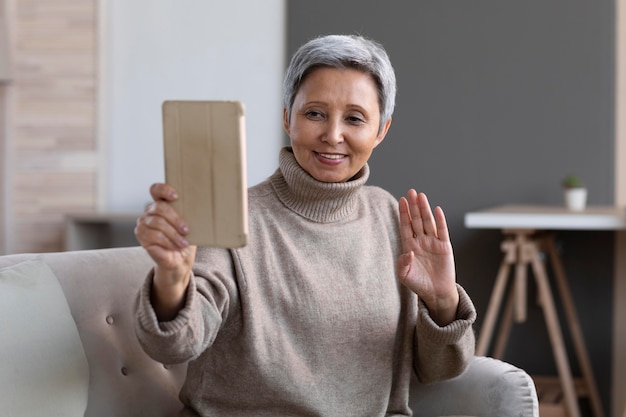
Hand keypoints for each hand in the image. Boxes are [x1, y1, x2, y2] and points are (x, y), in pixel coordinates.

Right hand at [135, 183, 195, 319]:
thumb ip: (189, 212)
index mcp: (161, 203)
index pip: (156, 189)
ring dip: (173, 233)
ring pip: (157, 222)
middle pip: (159, 207)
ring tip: (183, 243)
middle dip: (175, 219)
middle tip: (186, 230)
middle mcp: (150, 211)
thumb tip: (203, 204)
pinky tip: (175, 246)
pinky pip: (153, 235)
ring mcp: (143, 223)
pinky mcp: (141, 236)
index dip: (164, 190)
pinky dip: (167, 241)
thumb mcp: (190, 224)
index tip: (176, 196)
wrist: (180, 260)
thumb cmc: (186, 239)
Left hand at [397, 189, 458, 325]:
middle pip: (417, 220)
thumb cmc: (419, 285)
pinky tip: (437, 210)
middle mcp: (421, 242)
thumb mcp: (405, 276)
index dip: (404, 214)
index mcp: (409, 246)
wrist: (436, 293)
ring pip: (428, 222)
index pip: (406, 226)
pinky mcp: (445, 247)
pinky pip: (442, 231)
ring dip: (425, 209)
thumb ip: (403, 264)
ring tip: (421, 196)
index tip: (401, 200)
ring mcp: (433, 243)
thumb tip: (408, 251)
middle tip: (411, 192)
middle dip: (414, 206)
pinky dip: (440, 220)